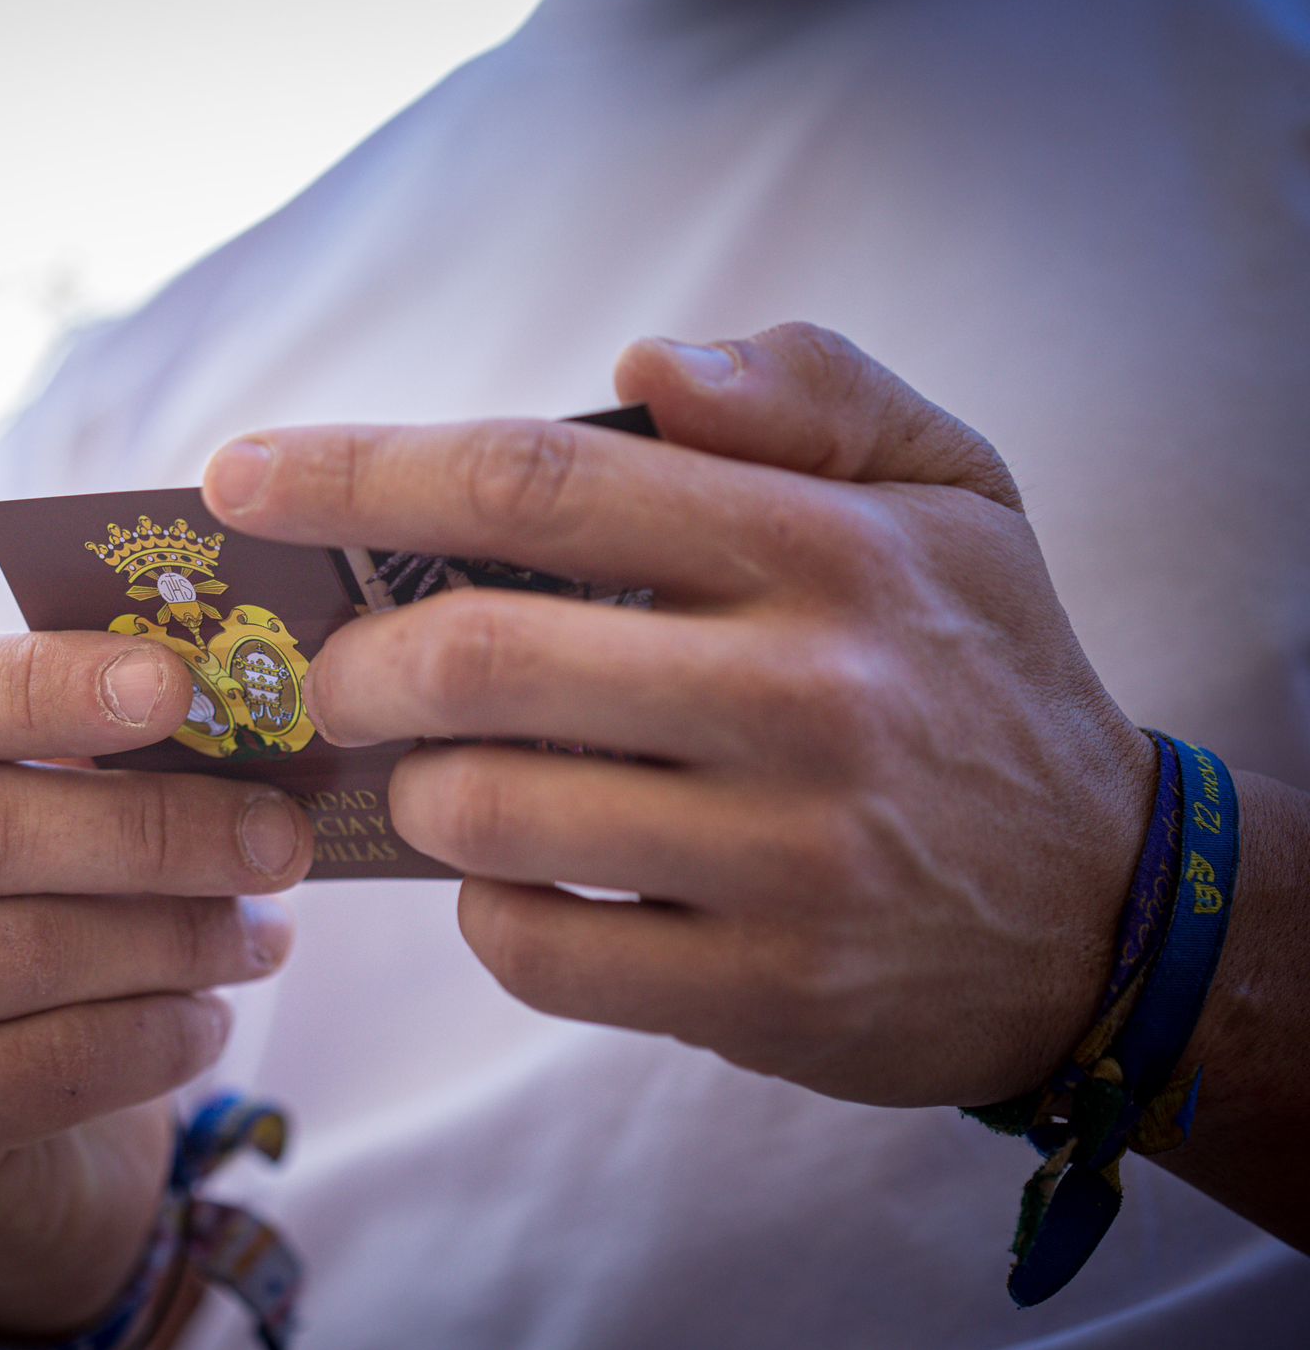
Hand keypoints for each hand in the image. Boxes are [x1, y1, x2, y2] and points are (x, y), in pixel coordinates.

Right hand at [0, 631, 309, 1332]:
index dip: (44, 687)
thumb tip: (228, 696)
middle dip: (147, 829)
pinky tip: (209, 1019)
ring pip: (12, 954)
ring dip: (171, 938)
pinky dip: (149, 1039)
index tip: (176, 687)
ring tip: (262, 931)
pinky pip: (32, 1071)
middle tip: (278, 837)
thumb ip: (76, 745)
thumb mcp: (13, 804)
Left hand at [202, 322, 1156, 1107]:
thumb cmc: (978, 674)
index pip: (540, 481)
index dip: (361, 471)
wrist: (1106, 912)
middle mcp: (804, 693)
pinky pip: (535, 949)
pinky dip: (485, 910)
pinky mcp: (764, 991)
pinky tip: (519, 879)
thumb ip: (815, 390)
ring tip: (437, 773)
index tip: (242, 477)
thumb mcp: (953, 493)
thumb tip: (645, 358)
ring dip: (413, 792)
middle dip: (353, 665)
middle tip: (331, 672)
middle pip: (476, 655)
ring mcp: (785, 856)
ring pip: (485, 813)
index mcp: (823, 548)